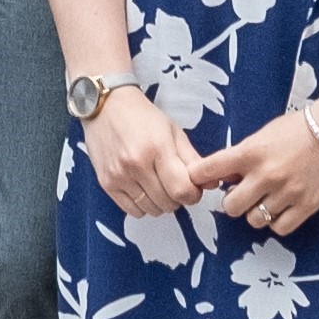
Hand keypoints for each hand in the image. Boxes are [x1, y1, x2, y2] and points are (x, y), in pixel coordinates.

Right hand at [79, 83, 202, 221]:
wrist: (106, 107)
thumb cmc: (143, 117)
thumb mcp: (173, 132)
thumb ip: (193, 160)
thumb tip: (212, 184)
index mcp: (157, 148)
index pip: (182, 190)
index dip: (193, 195)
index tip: (192, 188)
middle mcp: (136, 164)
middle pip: (168, 203)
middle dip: (177, 198)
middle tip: (173, 183)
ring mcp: (119, 175)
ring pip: (151, 210)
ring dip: (160, 203)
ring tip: (157, 184)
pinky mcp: (106, 183)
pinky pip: (132, 211)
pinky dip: (142, 205)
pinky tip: (142, 189)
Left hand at [195, 105, 318, 242]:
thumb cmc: (300, 128)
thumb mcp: (264, 134)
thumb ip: (243, 155)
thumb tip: (223, 176)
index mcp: (250, 152)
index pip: (207, 170)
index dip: (199, 177)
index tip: (200, 180)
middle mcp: (265, 175)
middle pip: (230, 206)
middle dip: (233, 201)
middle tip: (243, 193)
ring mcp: (286, 193)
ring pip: (253, 220)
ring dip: (256, 212)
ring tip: (266, 200)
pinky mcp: (306, 206)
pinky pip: (279, 228)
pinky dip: (277, 221)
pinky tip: (282, 209)